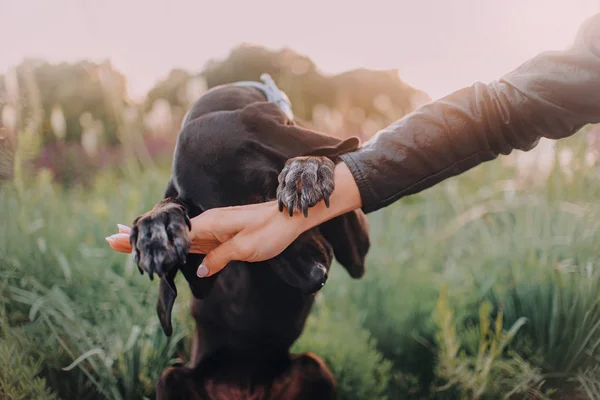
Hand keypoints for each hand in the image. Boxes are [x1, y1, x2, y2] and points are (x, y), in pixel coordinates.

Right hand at [106, 162, 361, 276]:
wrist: (291, 218)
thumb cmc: (272, 231)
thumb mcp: (246, 247)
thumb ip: (219, 257)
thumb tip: (199, 269)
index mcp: (210, 224)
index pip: (171, 234)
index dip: (144, 238)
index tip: (118, 237)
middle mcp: (209, 224)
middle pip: (169, 235)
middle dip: (142, 237)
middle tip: (112, 238)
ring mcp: (216, 229)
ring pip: (180, 238)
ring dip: (157, 241)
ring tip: (131, 242)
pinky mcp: (225, 235)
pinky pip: (196, 242)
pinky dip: (178, 245)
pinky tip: (171, 250)